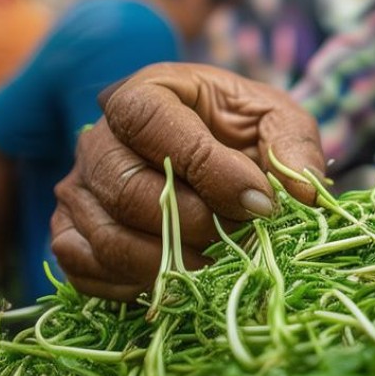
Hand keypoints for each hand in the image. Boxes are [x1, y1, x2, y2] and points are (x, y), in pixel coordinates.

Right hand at [51, 63, 324, 300]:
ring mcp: (79, 189)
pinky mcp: (70, 234)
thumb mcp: (277, 120)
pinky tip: (179, 274)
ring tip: (218, 258)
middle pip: (125, 190)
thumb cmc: (242, 130)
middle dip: (194, 223)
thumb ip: (293, 146)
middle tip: (240, 233)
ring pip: (107, 237)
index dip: (205, 167)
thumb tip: (304, 193)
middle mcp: (98, 138)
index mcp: (146, 92)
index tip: (259, 201)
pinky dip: (135, 283)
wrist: (215, 153)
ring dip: (170, 261)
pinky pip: (85, 269)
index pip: (149, 122)